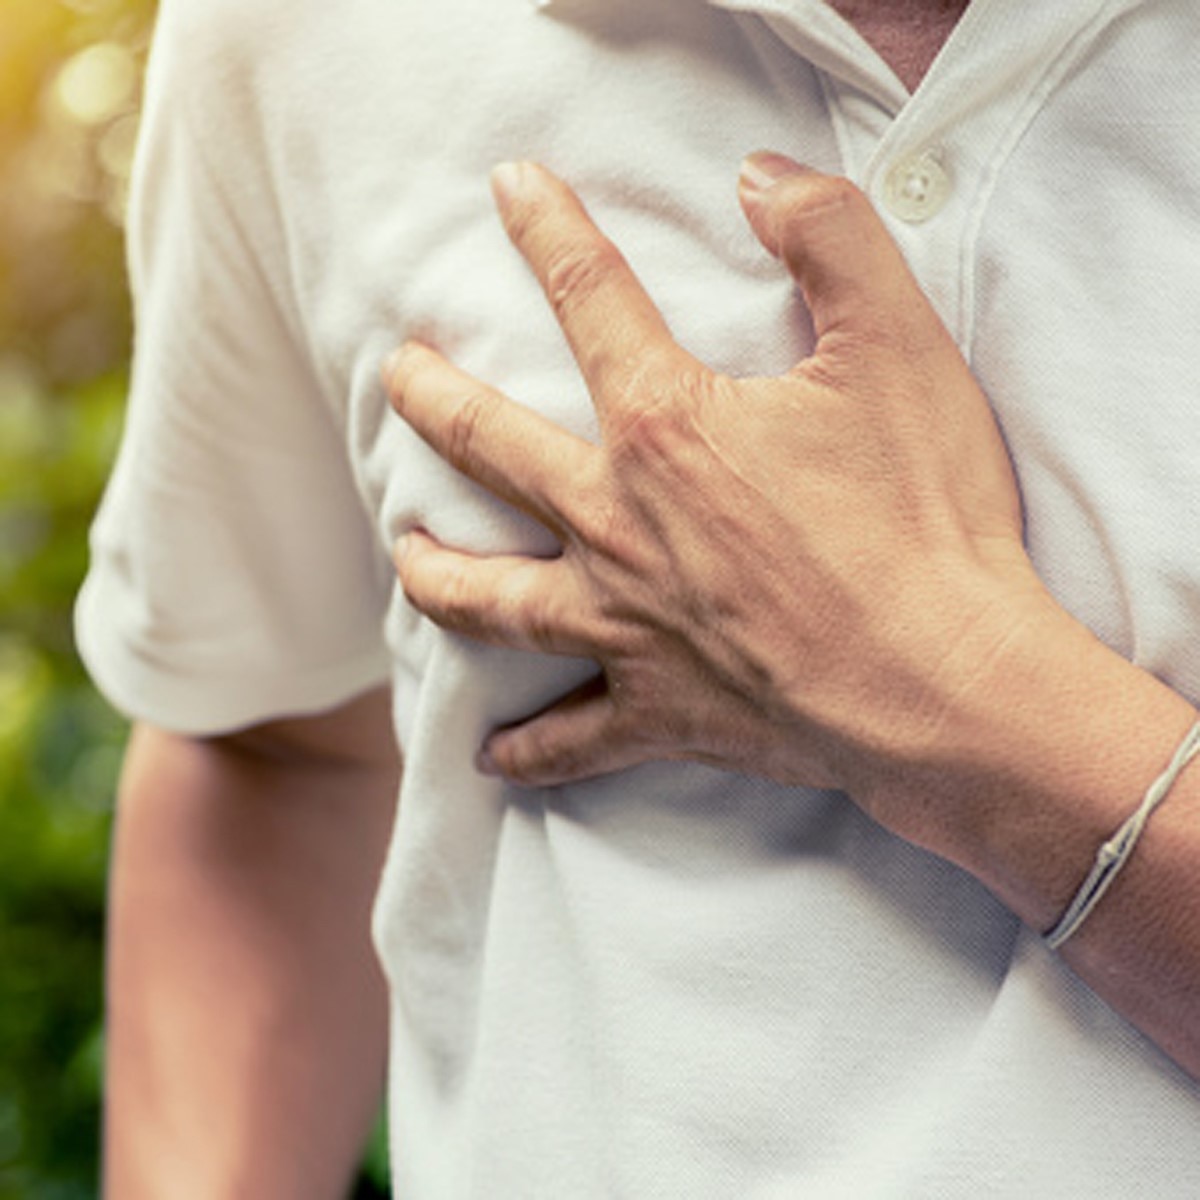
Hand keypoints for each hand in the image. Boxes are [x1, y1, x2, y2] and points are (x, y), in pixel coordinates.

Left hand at [385, 155, 1056, 847]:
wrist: (943, 683)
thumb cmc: (923, 517)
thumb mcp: (899, 345)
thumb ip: (830, 237)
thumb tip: (759, 177)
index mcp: (664, 428)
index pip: (589, 298)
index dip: (547, 229)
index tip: (511, 187)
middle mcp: (616, 526)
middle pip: (488, 451)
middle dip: (433, 403)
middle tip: (398, 377)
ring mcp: (625, 627)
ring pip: (490, 600)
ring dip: (437, 572)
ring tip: (405, 555)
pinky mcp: (658, 712)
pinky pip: (570, 742)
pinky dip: (529, 752)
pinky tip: (492, 760)